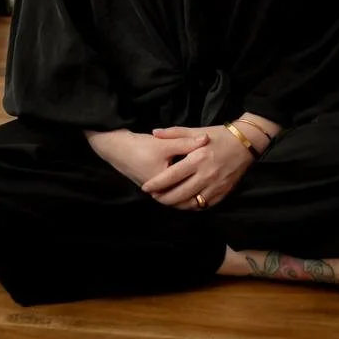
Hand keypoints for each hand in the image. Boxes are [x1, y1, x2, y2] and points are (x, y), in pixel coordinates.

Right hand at [86, 127, 209, 188]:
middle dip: (202, 191)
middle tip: (220, 182)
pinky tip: (194, 187)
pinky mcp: (154, 190)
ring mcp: (157, 193)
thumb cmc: (140, 146)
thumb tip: (206, 139)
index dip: (206, 176)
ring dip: (193, 194)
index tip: (221, 168)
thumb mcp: (164, 144)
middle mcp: (161, 193)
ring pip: (179, 199)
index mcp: (165, 182)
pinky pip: (173, 196)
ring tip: (210, 187)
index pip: (191, 183)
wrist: (117, 149)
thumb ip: (186, 142)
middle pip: (186, 197)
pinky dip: (183, 194)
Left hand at [142, 124, 253, 209]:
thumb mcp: (196, 131)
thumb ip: (174, 133)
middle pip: (179, 194)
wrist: (246, 143)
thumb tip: (155, 132)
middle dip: (164, 198)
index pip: (171, 176)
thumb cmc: (219, 135)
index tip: (146, 188)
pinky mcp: (223, 193)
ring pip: (191, 203)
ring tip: (167, 201)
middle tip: (154, 197)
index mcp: (197, 158)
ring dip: (177, 205)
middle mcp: (206, 175)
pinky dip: (193, 206)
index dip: (157, 184)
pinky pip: (204, 205)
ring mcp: (215, 186)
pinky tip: (185, 203)